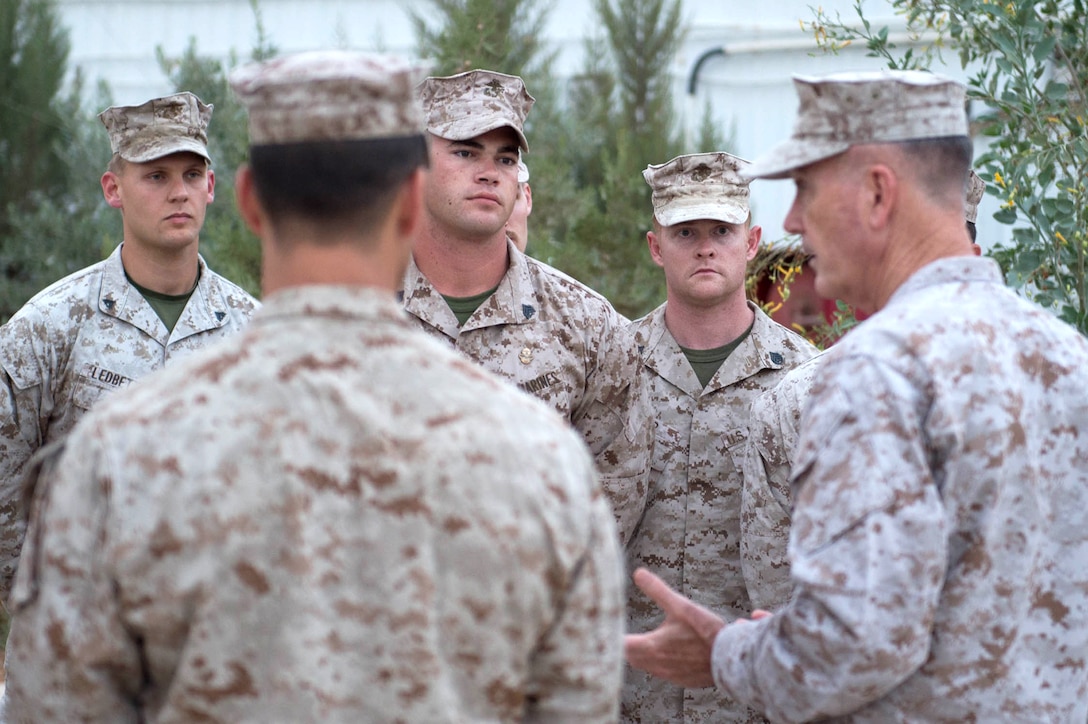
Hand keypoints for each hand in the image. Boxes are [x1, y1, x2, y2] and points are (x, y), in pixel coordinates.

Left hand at [623, 567, 726, 687]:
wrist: (731, 658)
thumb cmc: (706, 631)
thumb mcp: (681, 606)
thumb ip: (658, 590)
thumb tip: (638, 573)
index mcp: (652, 646)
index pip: (620, 645)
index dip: (611, 637)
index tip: (608, 627)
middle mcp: (657, 664)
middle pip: (630, 658)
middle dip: (625, 646)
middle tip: (621, 633)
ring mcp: (669, 675)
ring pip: (646, 666)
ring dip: (642, 655)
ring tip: (641, 642)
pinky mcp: (682, 680)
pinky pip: (663, 672)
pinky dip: (659, 662)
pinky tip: (667, 653)